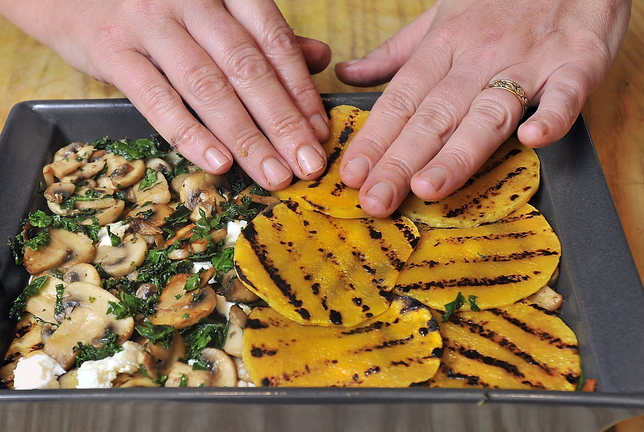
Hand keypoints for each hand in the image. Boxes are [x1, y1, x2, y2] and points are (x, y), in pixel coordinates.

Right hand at [2, 0, 331, 189]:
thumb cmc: (155, 4)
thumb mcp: (214, 9)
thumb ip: (266, 34)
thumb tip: (320, 57)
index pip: (274, 42)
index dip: (300, 91)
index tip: (319, 134)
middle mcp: (191, 0)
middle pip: (247, 69)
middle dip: (282, 123)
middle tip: (308, 166)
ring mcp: (149, 22)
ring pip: (208, 87)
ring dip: (246, 137)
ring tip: (273, 174)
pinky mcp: (112, 49)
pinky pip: (156, 99)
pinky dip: (190, 134)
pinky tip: (218, 164)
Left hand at [335, 0, 631, 216]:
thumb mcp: (440, 17)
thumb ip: (395, 53)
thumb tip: (349, 75)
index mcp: (443, 46)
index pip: (400, 100)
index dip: (374, 140)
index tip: (351, 176)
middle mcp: (479, 57)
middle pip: (434, 117)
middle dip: (400, 162)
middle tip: (376, 200)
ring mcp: (528, 61)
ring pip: (488, 114)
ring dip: (457, 153)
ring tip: (428, 187)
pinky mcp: (577, 63)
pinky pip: (564, 93)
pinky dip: (551, 116)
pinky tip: (531, 140)